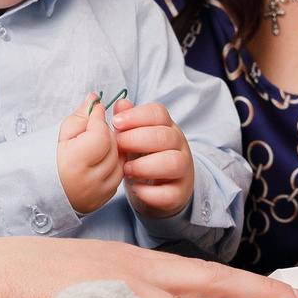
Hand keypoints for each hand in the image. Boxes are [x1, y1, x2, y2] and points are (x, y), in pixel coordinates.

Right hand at [57, 95, 123, 214]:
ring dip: (111, 147)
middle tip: (91, 128)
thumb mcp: (59, 136)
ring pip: (120, 160)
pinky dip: (113, 162)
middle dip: (105, 132)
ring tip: (94, 144)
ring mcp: (99, 192)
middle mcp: (90, 181)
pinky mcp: (105, 198)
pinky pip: (119, 173)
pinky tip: (98, 159)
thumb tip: (95, 100)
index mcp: (75, 164)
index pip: (100, 135)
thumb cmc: (46, 162)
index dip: (99, 119)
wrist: (40, 192)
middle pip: (112, 146)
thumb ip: (80, 117)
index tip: (95, 110)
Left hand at [109, 98, 192, 218]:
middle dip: (137, 139)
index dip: (136, 116)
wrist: (161, 189)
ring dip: (146, 165)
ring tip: (126, 169)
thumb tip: (120, 103)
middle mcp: (178, 146)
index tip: (115, 123)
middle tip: (117, 147)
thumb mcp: (136, 136)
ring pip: (173, 163)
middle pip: (165, 136)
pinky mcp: (179, 193)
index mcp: (166, 127)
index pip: (158, 113)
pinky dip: (151, 192)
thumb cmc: (145, 157)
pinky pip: (170, 193)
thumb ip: (128, 120)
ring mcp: (182, 170)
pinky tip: (136, 189)